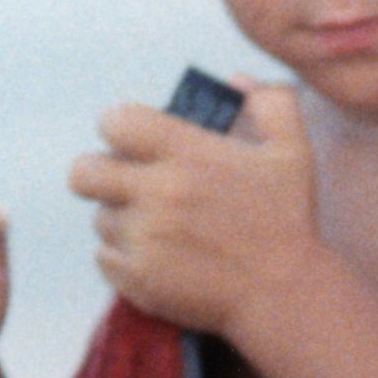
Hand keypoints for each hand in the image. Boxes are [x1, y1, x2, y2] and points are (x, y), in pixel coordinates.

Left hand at [67, 83, 317, 336]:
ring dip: (120, 219)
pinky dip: (122, 258)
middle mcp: (156, 192)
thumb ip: (269, 102)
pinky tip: (156, 257)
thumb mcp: (293, 149)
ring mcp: (144, 238)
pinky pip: (104, 259)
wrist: (284, 294)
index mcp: (185, 153)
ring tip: (155, 228)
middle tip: (122, 183)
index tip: (133, 142)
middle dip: (97, 173)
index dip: (118, 128)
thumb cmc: (288, 221)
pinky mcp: (138, 278)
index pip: (115, 123)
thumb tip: (236, 82)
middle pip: (83, 172)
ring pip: (100, 219)